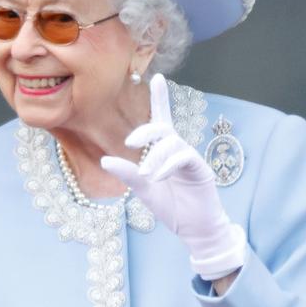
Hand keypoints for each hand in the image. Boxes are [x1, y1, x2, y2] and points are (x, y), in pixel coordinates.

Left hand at [100, 73, 246, 280]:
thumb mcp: (143, 189)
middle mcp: (177, 149)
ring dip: (155, 156)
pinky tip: (158, 177)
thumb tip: (105, 159)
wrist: (194, 230)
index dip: (160, 98)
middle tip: (129, 143)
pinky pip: (183, 156)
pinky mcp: (200, 168)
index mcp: (162, 151)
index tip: (157, 76)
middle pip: (162, 126)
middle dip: (145, 130)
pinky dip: (168, 165)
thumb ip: (128, 174)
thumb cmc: (171, 207)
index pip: (160, 120)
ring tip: (147, 175)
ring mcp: (189, 157)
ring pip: (171, 142)